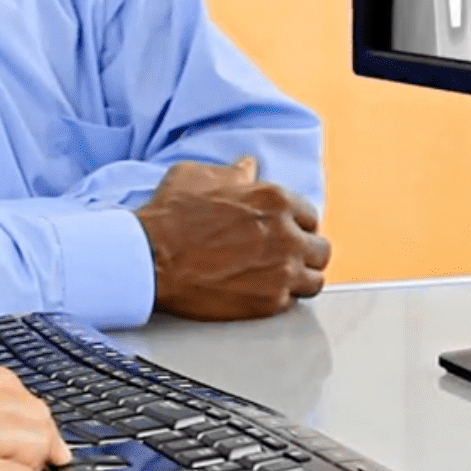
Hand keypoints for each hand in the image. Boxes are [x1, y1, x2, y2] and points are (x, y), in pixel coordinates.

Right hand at [135, 157, 331, 320]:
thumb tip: (247, 168)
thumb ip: (231, 173)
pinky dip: (281, 298)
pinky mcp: (270, 301)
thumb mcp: (197, 177)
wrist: (151, 259)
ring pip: (315, 278)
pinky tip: (262, 291)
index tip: (284, 231)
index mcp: (275, 200)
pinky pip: (293, 302)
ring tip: (279, 278)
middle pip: (320, 248)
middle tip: (284, 256)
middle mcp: (286, 234)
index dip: (295, 224)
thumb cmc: (170, 217)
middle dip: (303, 251)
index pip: (309, 215)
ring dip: (300, 277)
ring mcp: (282, 270)